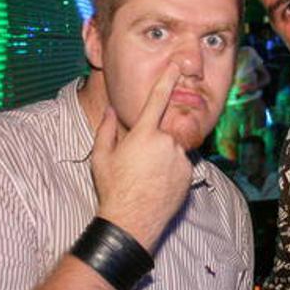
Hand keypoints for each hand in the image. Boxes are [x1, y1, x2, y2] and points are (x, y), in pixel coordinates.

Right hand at [90, 64, 192, 249]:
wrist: (132, 222)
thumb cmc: (113, 189)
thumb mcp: (101, 157)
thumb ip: (106, 129)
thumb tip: (108, 110)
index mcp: (144, 134)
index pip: (157, 100)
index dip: (166, 80)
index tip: (174, 67)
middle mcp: (166, 142)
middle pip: (162, 133)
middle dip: (152, 143)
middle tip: (138, 166)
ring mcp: (180, 159)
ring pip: (172, 150)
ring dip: (162, 159)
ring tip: (146, 179)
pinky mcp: (188, 174)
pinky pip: (180, 165)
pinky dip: (171, 172)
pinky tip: (157, 186)